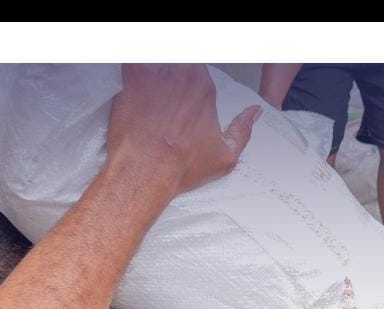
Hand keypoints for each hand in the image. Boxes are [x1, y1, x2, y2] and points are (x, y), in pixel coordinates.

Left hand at [106, 64, 260, 196]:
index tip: (184, 92)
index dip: (189, 80)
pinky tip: (132, 88)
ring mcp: (155, 74)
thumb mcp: (224, 156)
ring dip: (153, 72)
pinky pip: (132, 62)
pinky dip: (132, 71)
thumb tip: (253, 115)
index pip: (198, 71)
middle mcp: (181, 75)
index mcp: (203, 89)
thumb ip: (242, 130)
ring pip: (156, 61)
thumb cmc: (178, 166)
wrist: (145, 172)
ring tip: (149, 94)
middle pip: (177, 63)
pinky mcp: (130, 79)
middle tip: (165, 94)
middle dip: (172, 74)